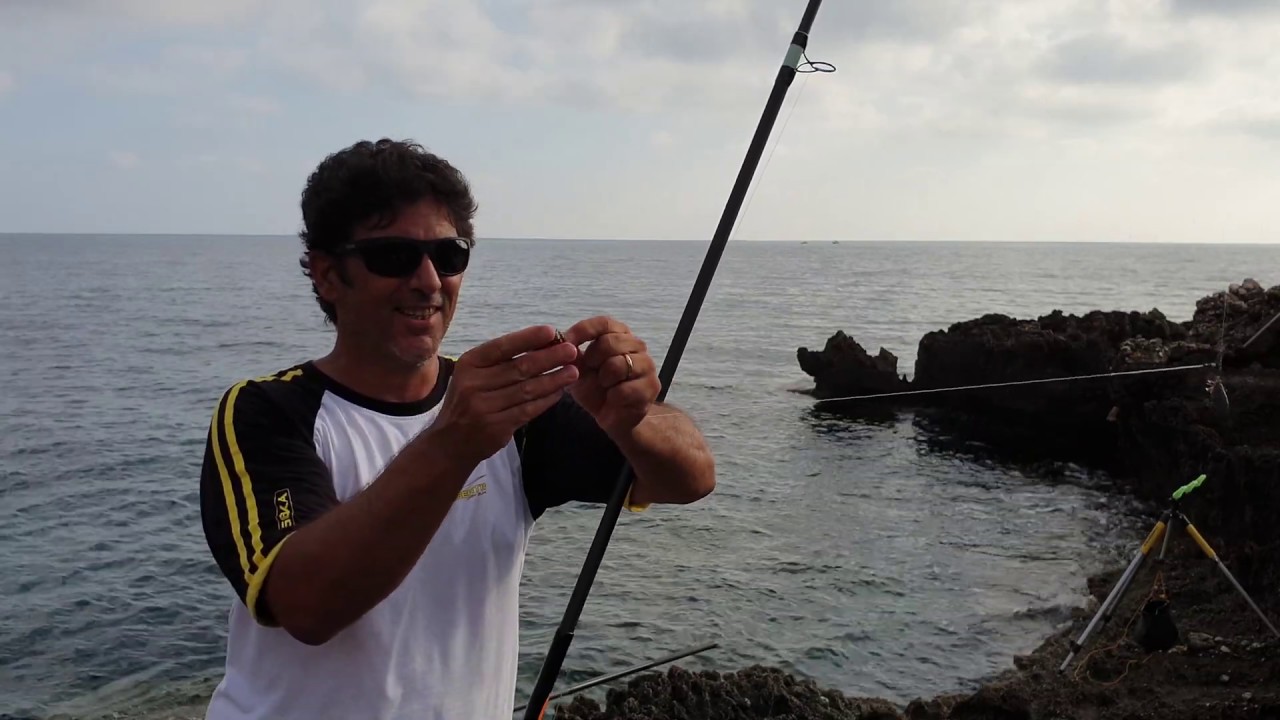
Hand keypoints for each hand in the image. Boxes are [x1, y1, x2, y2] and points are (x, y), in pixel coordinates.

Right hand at [430, 325, 579, 465]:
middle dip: (549, 358)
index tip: (552, 331)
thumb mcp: (473, 375)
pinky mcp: (496, 427)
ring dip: (553, 380)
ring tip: (573, 371)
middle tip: (572, 351)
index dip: (528, 338)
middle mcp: (473, 384)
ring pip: (526, 390)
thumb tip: (542, 344)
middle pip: (519, 367)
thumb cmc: (468, 401)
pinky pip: (527, 410)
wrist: (450, 442)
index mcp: (469, 364)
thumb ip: (501, 361)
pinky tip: (559, 392)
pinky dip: (546, 401)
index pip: (502, 346)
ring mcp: (484, 407)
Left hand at [562, 316, 659, 436]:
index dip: (584, 330)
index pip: (604, 323)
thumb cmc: (596, 389)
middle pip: (610, 342)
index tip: (566, 341)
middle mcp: (636, 345)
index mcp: (619, 335)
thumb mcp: (578, 370)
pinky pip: (624, 389)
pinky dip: (612, 397)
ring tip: (604, 386)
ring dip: (603, 379)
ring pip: (618, 365)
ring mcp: (647, 365)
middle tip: (590, 372)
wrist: (613, 417)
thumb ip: (571, 355)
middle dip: (592, 359)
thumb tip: (559, 340)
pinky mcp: (651, 386)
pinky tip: (613, 399)